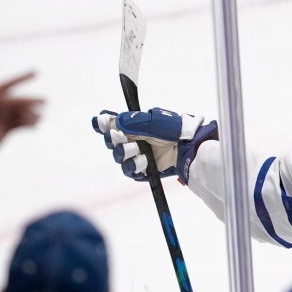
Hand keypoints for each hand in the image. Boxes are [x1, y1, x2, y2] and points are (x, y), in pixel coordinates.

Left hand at [0, 71, 42, 153]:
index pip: (10, 84)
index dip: (23, 78)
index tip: (36, 72)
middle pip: (19, 100)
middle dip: (33, 100)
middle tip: (46, 101)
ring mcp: (3, 117)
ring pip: (22, 113)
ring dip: (32, 113)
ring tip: (41, 116)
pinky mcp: (7, 128)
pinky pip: (21, 124)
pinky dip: (30, 124)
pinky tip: (37, 125)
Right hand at [91, 107, 216, 182]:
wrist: (189, 147)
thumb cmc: (174, 130)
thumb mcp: (154, 120)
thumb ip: (133, 120)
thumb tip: (115, 121)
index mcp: (131, 126)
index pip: (110, 124)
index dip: (103, 123)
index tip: (102, 121)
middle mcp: (131, 141)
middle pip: (110, 142)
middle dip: (112, 139)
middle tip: (118, 136)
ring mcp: (135, 156)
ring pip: (118, 157)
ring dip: (125, 152)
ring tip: (136, 149)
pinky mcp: (141, 171)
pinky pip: (129, 170)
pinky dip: (135, 164)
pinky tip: (144, 160)